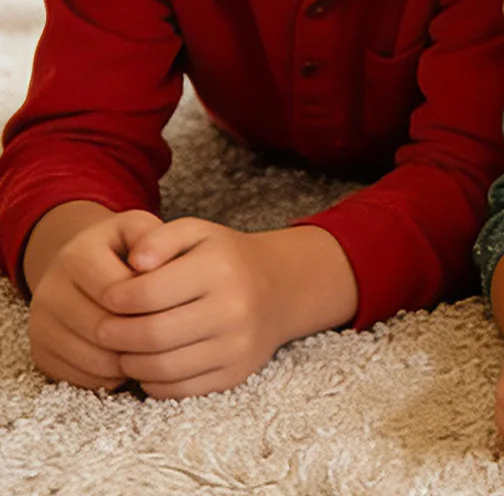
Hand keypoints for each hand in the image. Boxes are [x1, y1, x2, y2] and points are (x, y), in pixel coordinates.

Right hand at [27, 208, 161, 388]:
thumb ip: (155, 237)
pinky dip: (107, 376)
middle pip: (102, 328)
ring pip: (90, 357)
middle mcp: (50, 289)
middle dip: (140, 335)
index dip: (150, 302)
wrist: (83, 265)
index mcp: (77, 255)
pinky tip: (128, 361)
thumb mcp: (139, 229)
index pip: (117, 292)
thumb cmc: (123, 248)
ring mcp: (39, 324)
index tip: (173, 303)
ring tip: (153, 350)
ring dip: (127, 360)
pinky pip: (77, 377)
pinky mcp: (39, 352)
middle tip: (168, 335)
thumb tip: (146, 264)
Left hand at [95, 218, 290, 397]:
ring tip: (123, 347)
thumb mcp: (198, 232)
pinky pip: (178, 390)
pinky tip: (149, 363)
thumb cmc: (226, 259)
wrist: (279, 288)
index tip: (107, 297)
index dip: (116, 298)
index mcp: (219, 268)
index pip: (147, 293)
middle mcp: (233, 307)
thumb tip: (133, 261)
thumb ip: (160, 238)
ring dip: (130, 362)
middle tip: (103, 329)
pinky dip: (153, 382)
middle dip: (115, 335)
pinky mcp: (235, 374)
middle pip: (150, 335)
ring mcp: (236, 345)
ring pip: (161, 368)